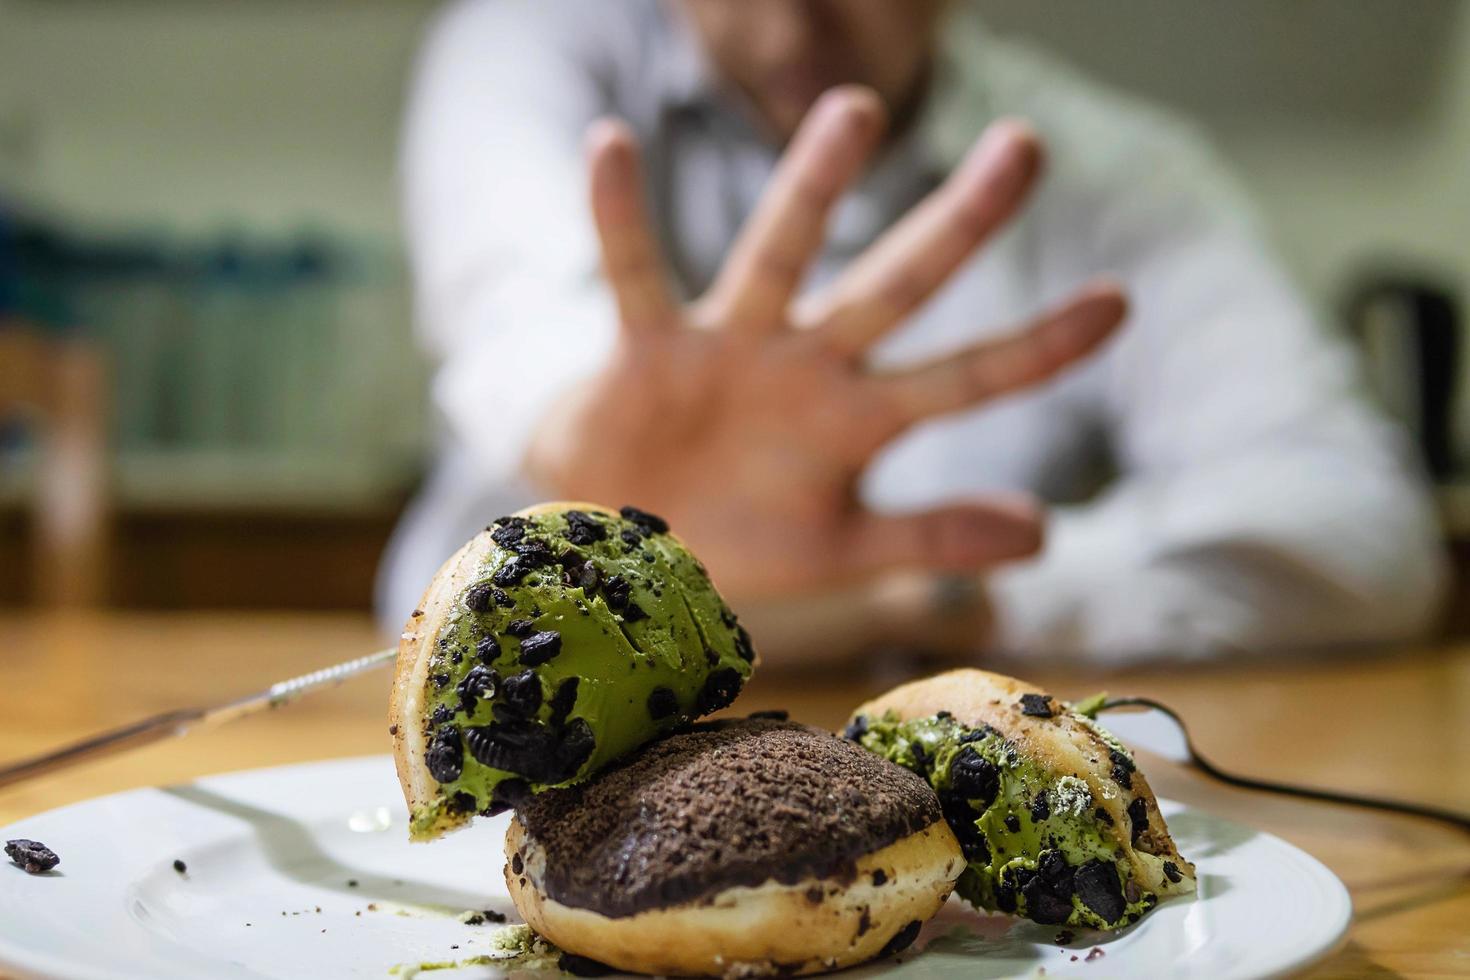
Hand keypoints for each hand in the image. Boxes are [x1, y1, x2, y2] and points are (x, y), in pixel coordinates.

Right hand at [527, 86, 1125, 601]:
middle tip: (1026, 147)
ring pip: (778, 253)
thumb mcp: (837, 549)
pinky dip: (619, 215)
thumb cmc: (735, 536)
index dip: (1038, 346)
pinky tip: (612, 144)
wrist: (624, 541)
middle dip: (959, 225)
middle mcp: (807, 366)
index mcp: (857, 420)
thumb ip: (930, 537)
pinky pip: (635, 271)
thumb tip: (1044, 534)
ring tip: (856, 111)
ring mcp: (730, 346)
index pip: (966, 378)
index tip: (1118, 301)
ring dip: (814, 187)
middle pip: (894, 287)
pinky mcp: (648, 345)